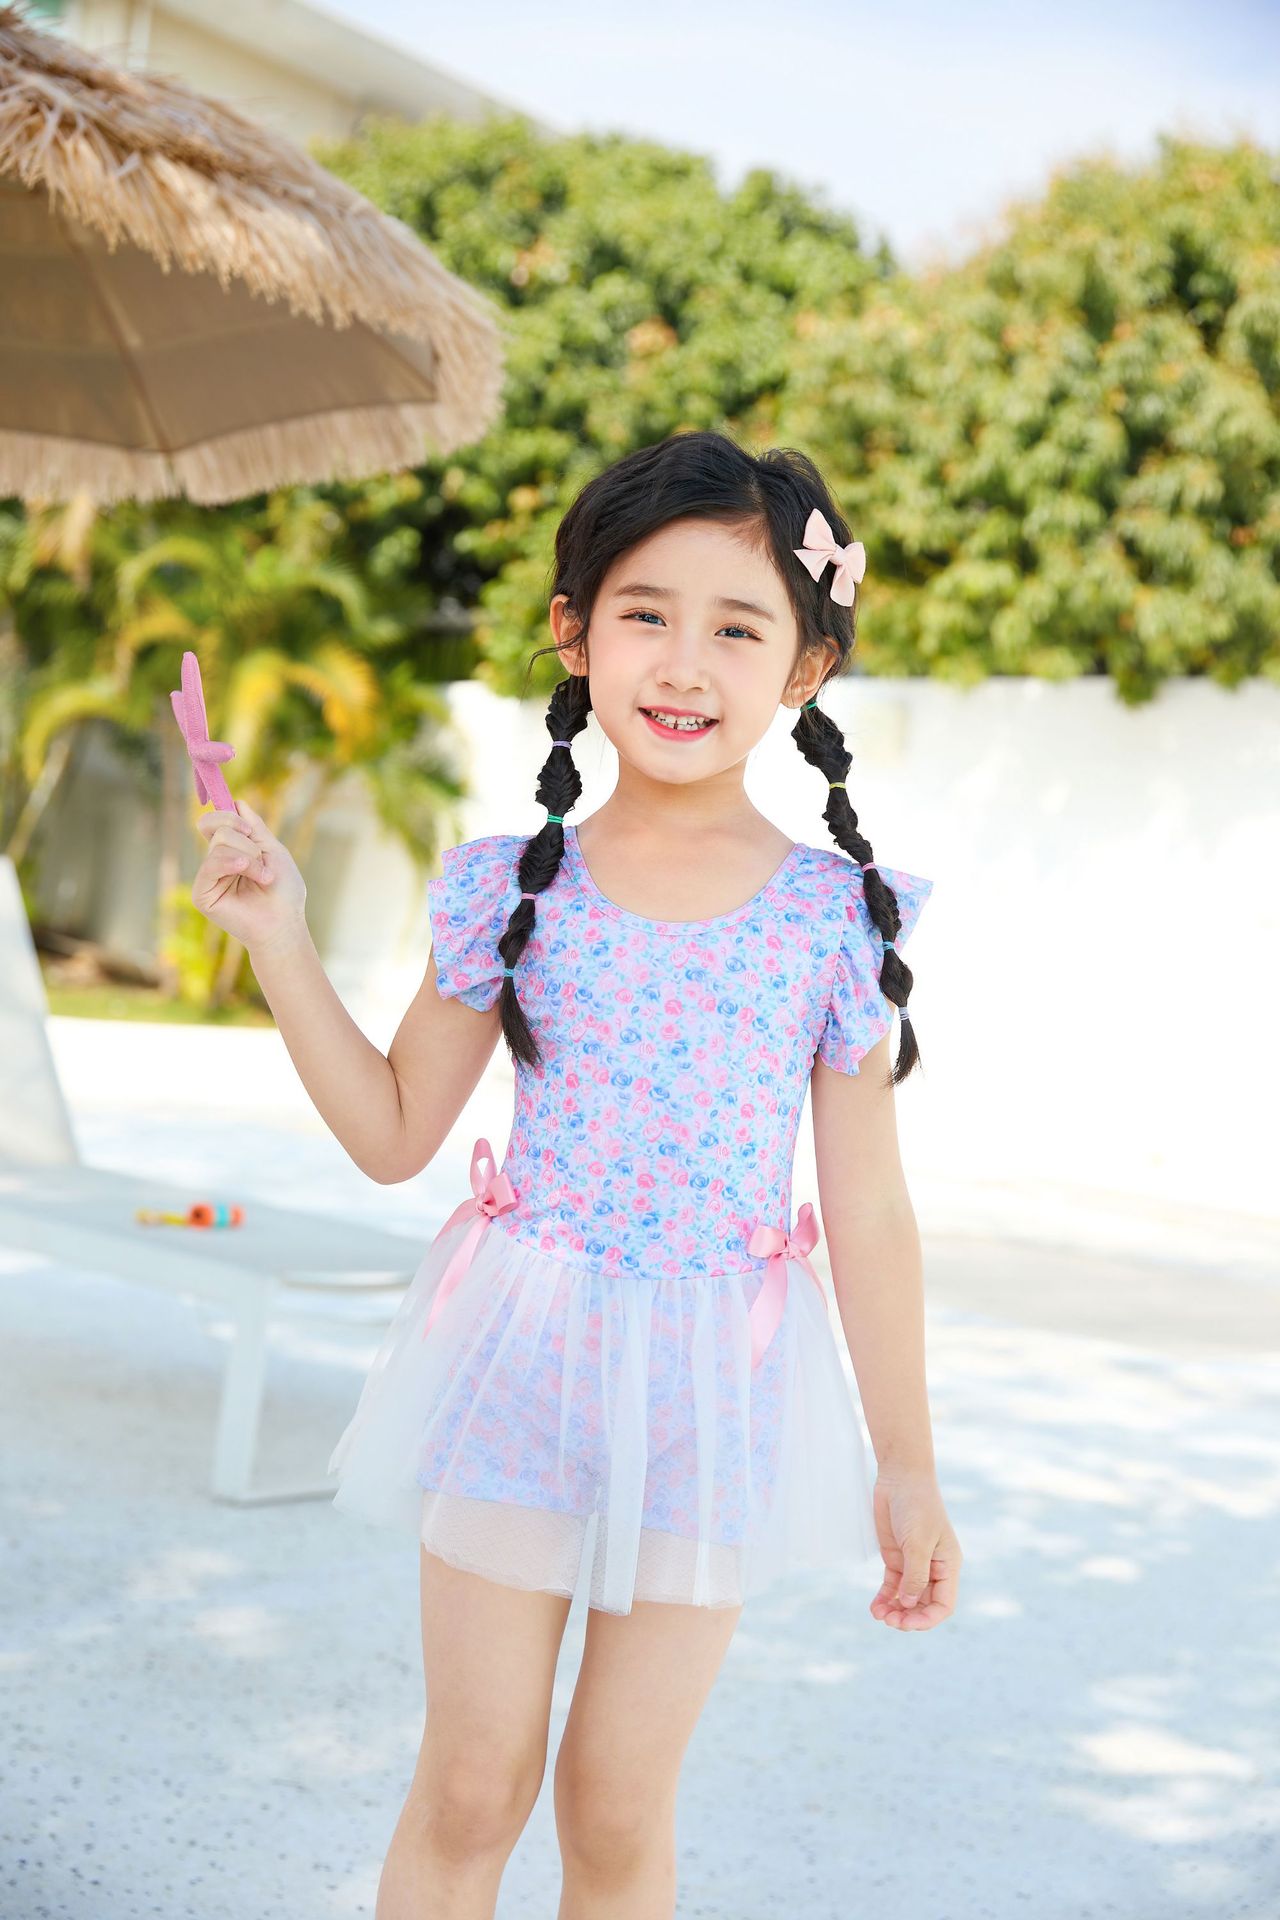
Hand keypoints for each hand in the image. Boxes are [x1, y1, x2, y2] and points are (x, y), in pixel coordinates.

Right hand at [191, 798, 306, 952]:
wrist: (285, 922)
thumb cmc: (283, 891)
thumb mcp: (272, 850)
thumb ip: (254, 826)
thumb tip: (237, 802)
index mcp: (231, 852)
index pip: (215, 822)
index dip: (226, 815)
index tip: (248, 827)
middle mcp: (217, 863)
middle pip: (220, 829)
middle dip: (248, 842)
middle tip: (264, 863)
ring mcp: (208, 878)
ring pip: (219, 844)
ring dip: (249, 858)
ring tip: (263, 878)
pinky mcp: (202, 894)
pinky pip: (211, 864)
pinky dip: (233, 864)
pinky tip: (248, 874)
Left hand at [868, 1465, 961, 1630]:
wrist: (901, 1478)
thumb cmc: (917, 1506)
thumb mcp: (918, 1542)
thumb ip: (915, 1575)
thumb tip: (908, 1604)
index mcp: (948, 1566)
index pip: (944, 1604)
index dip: (928, 1618)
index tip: (908, 1623)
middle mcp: (933, 1569)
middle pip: (923, 1605)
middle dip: (908, 1617)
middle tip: (890, 1621)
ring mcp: (914, 1565)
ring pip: (906, 1598)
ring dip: (894, 1610)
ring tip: (879, 1614)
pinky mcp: (896, 1559)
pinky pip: (892, 1586)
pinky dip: (885, 1598)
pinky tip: (875, 1607)